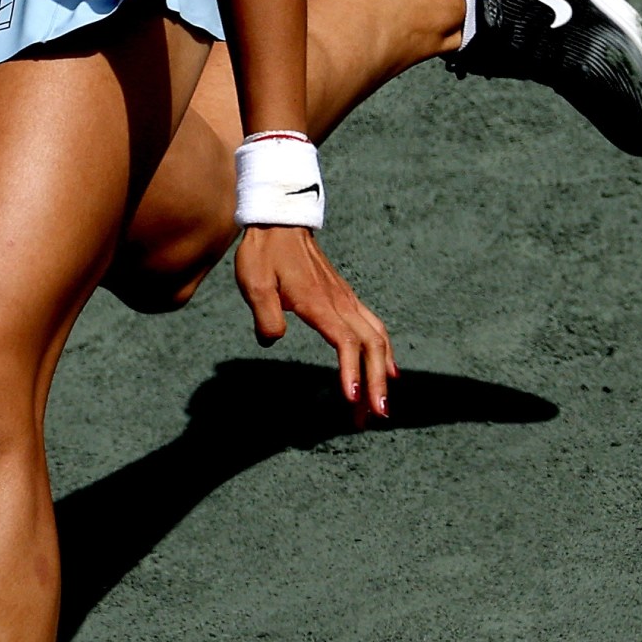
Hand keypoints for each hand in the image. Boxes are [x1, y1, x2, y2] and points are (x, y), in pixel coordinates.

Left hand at [235, 224, 395, 424]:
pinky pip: (374, 329)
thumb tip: (272, 341)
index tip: (352, 399)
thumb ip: (265, 315)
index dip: (351, 372)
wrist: (279, 223)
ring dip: (382, 373)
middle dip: (376, 384)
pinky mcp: (346, 300)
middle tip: (376, 417)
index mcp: (320, 304)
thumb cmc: (264, 255)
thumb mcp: (254, 285)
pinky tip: (386, 371)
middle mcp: (341, 304)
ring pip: (377, 339)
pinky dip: (384, 353)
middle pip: (371, 347)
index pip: (345, 343)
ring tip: (381, 404)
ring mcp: (347, 301)